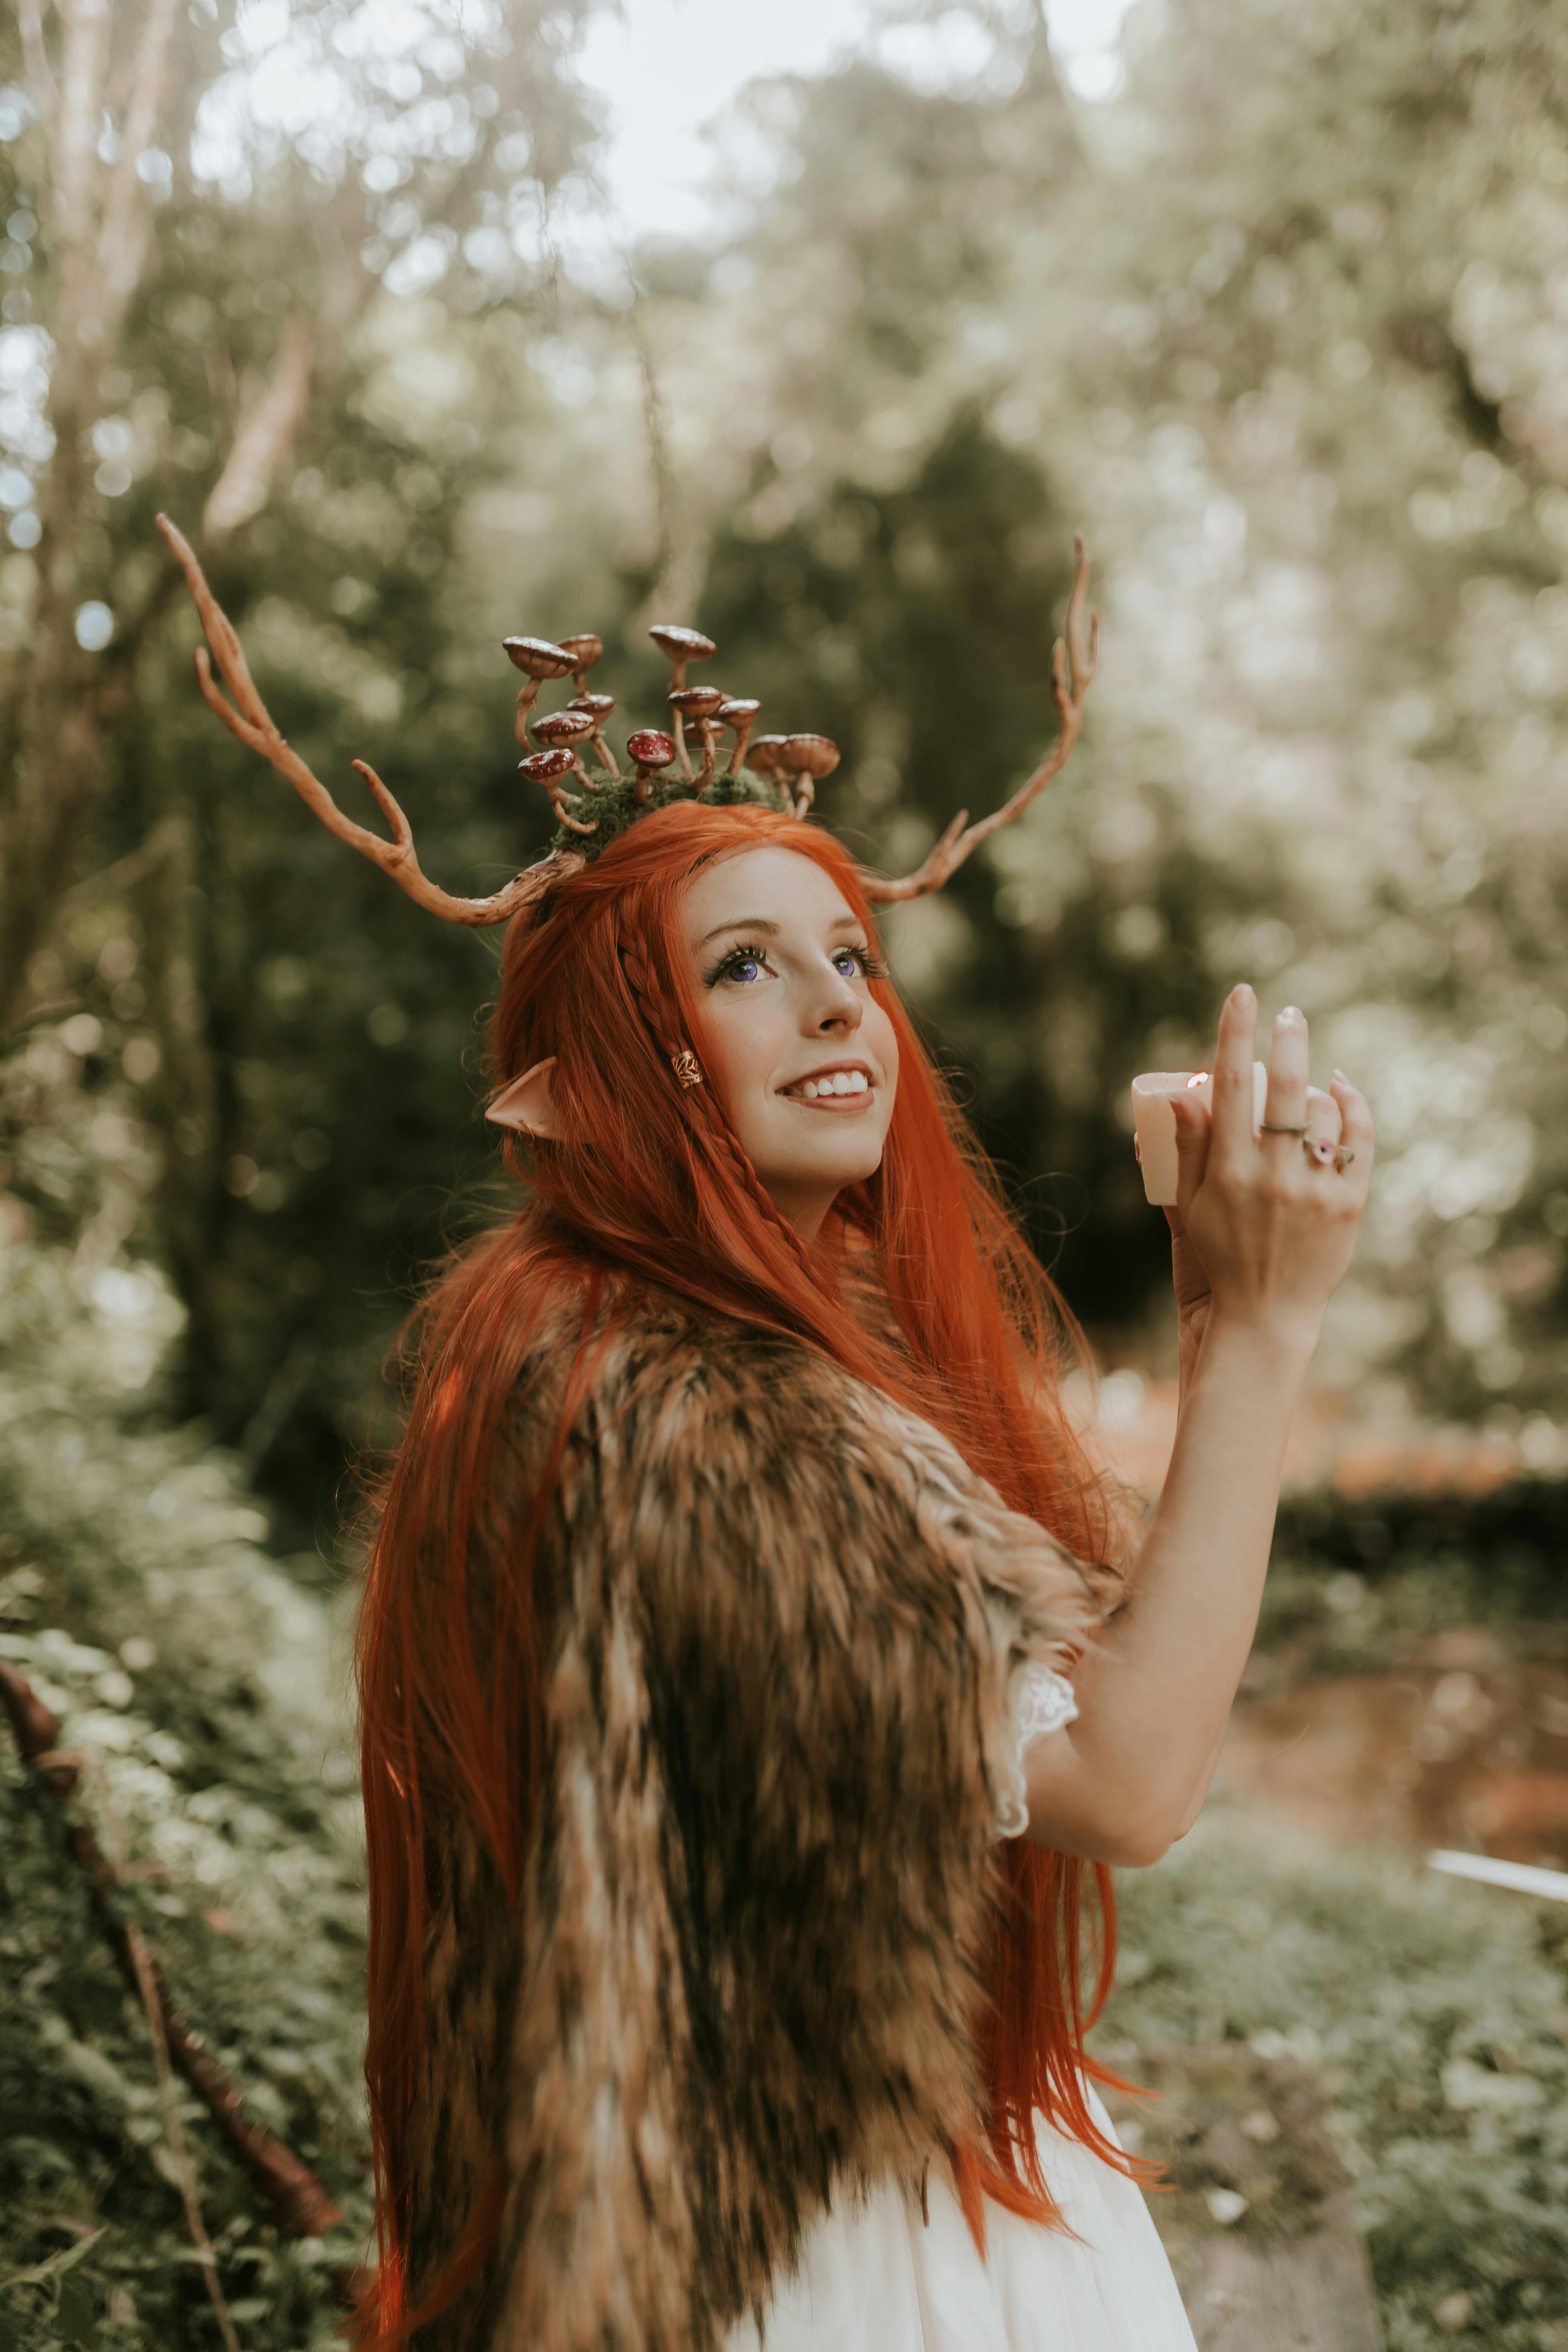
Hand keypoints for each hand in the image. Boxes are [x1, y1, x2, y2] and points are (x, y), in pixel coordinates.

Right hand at [1167, 986, 1373, 1366]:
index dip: (1234, 1033)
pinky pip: (1360, 1140)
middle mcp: (1272, 1177)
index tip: (1242, 996)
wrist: (1264, 1315)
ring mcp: (1314, 1191)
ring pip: (1322, 1111)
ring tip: (1308, 1076)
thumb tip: (1181, 1093)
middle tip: (1288, 1015)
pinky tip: (1342, 1090)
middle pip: (1283, 1087)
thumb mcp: (1189, 1206)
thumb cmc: (1220, 1257)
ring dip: (1316, 1082)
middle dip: (1286, 1039)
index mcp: (1227, 1173)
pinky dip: (1354, 1107)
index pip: (1227, 1085)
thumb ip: (1187, 1148)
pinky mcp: (1349, 1205)